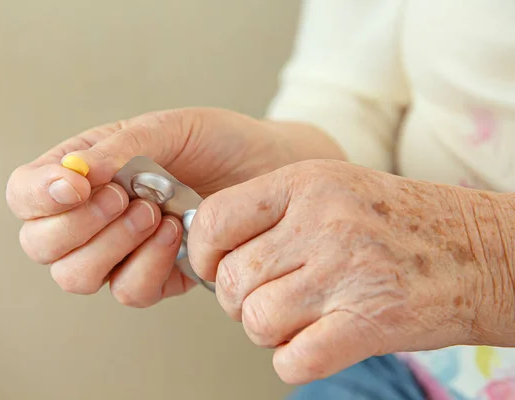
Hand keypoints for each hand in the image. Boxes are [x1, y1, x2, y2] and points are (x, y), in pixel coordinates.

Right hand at [6, 108, 341, 306]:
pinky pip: (129, 291)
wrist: (268, 170)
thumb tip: (74, 173)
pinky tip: (176, 235)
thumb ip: (118, 147)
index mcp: (83, 174)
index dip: (37, 195)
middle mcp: (93, 218)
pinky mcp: (156, 278)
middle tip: (124, 196)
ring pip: (76, 277)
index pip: (25, 195)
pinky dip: (147, 265)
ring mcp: (121, 252)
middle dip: (78, 225)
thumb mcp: (167, 128)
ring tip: (154, 213)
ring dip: (111, 246)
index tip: (76, 185)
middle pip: (40, 245)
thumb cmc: (216, 142)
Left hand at [188, 159, 512, 383]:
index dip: (201, 251)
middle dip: (237, 299)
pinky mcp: (369, 322)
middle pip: (231, 279)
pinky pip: (293, 359)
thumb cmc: (399, 222)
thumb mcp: (331, 188)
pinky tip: (314, 343)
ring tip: (296, 318)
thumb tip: (210, 249)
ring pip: (256, 320)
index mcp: (306, 183)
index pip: (214, 219)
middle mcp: (323, 223)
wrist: (479, 251)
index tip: (213, 265)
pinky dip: (293, 359)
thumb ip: (272, 213)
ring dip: (267, 330)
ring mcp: (346, 273)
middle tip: (266, 297)